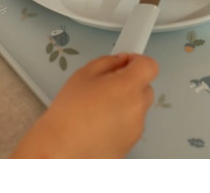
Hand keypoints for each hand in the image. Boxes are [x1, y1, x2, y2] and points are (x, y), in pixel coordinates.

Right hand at [10, 53, 158, 157]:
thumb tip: (120, 61)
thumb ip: (108, 62)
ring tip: (98, 109)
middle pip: (145, 87)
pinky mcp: (131, 145)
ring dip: (125, 104)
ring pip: (138, 108)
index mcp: (128, 86)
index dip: (138, 61)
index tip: (127, 62)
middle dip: (130, 83)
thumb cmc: (68, 115)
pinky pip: (131, 126)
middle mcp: (137, 108)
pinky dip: (120, 123)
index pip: (150, 66)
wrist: (60, 149)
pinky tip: (98, 124)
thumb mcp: (83, 74)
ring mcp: (136, 129)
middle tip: (107, 86)